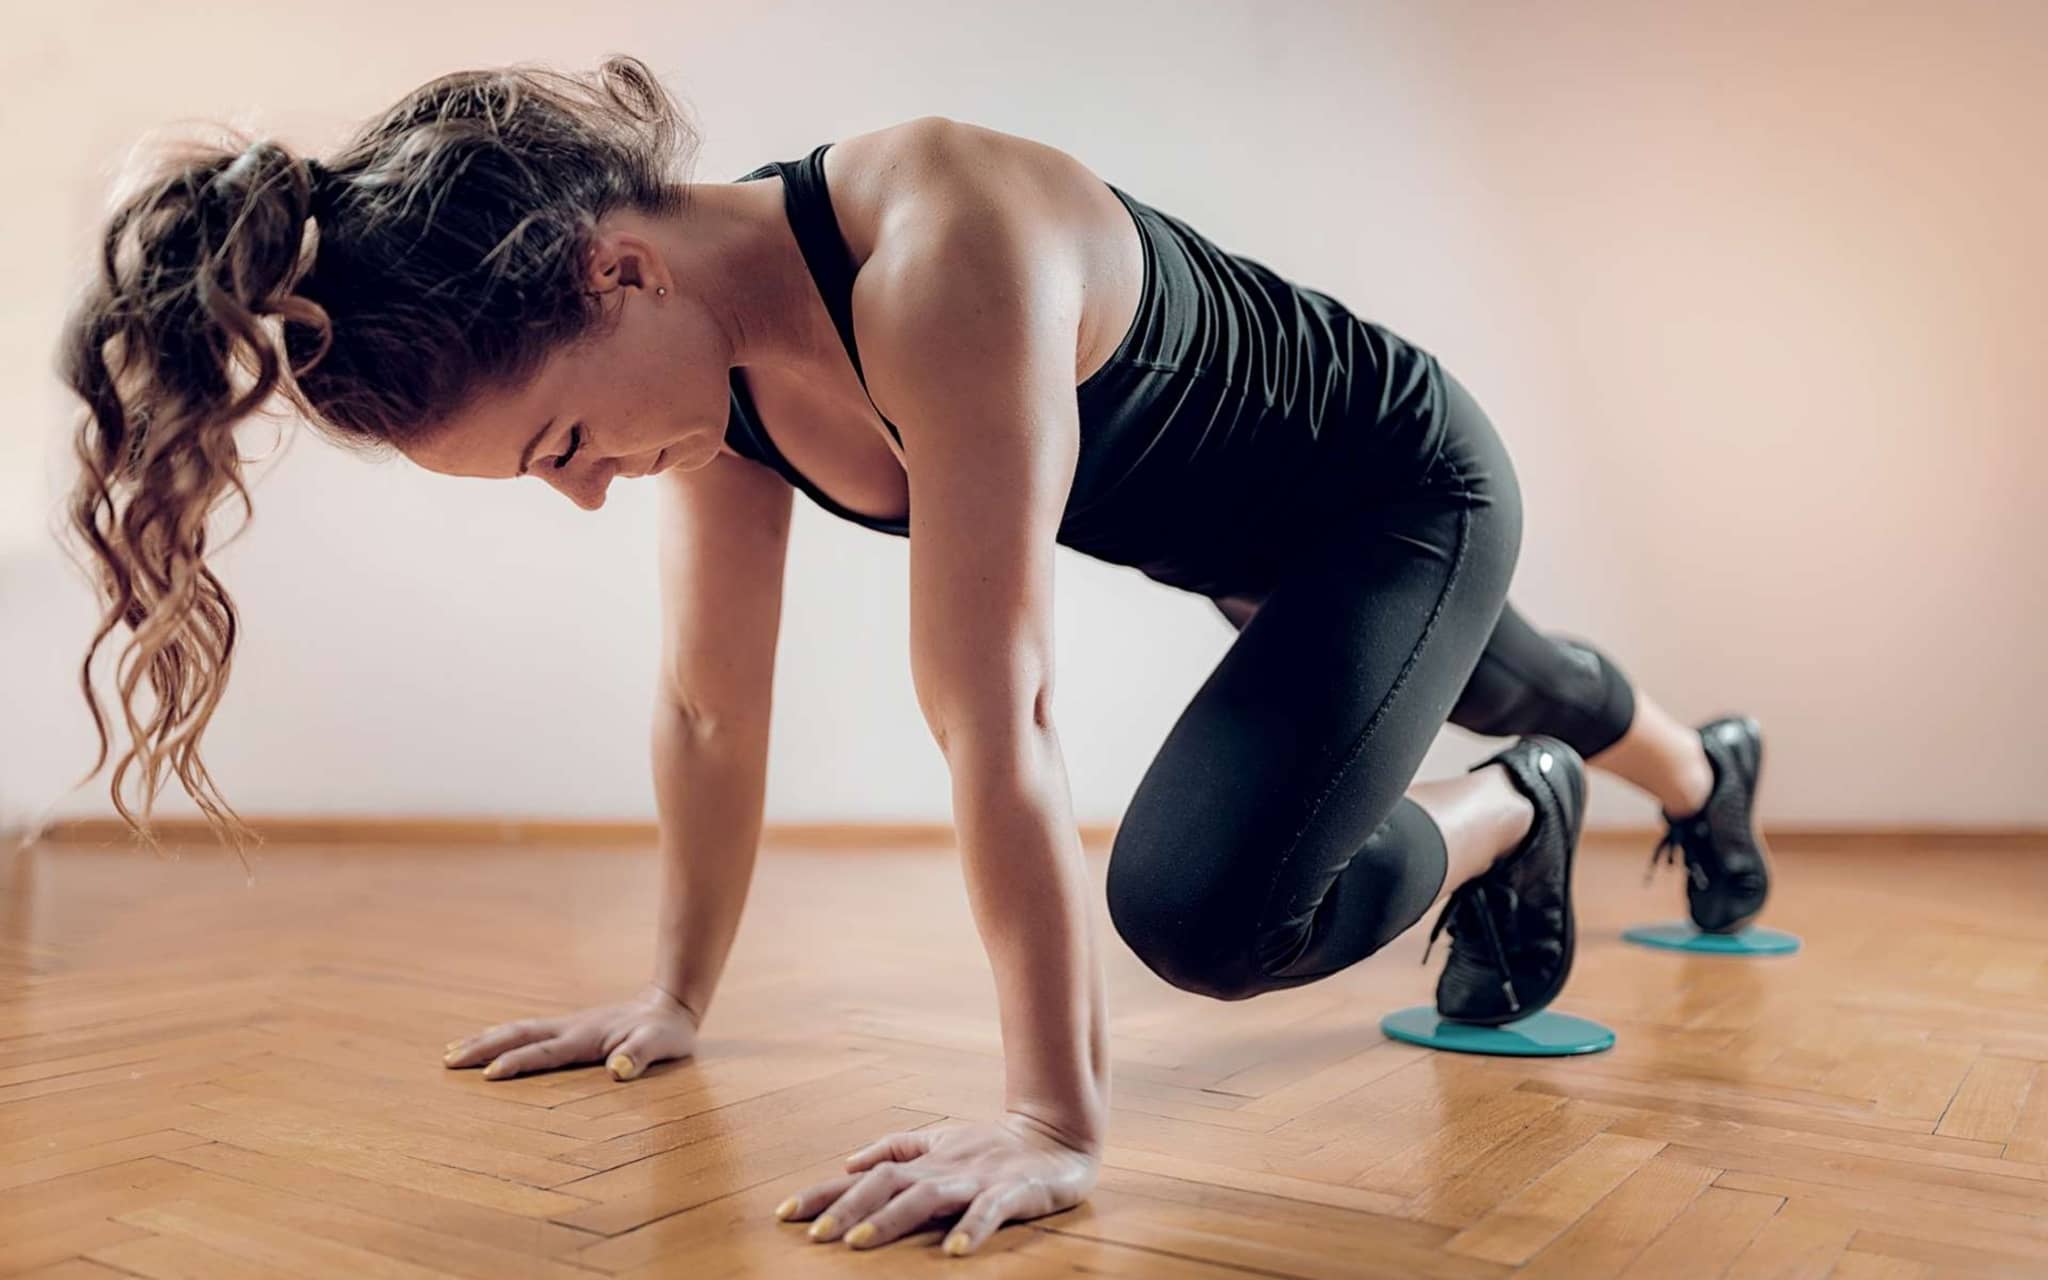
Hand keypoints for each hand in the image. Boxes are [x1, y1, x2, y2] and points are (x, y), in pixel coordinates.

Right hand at [441, 983, 697, 1080]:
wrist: (670, 1004)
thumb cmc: (666, 1032)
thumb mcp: (662, 1045)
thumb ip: (641, 1055)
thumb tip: (618, 1070)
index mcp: (586, 1036)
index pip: (544, 1052)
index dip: (516, 1063)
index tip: (486, 1075)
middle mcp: (569, 1028)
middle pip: (517, 1035)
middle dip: (482, 1047)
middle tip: (446, 1061)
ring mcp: (566, 1025)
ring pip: (516, 1030)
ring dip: (483, 1040)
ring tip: (449, 1052)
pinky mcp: (568, 1028)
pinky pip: (526, 1032)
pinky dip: (500, 1037)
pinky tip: (487, 1044)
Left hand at [777, 1113, 1098, 1256]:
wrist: (1057, 1134)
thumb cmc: (992, 1146)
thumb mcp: (940, 1142)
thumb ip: (897, 1149)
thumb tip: (848, 1161)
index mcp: (923, 1163)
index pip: (863, 1176)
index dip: (824, 1193)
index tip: (784, 1214)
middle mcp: (942, 1169)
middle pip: (886, 1185)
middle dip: (848, 1209)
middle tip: (814, 1235)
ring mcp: (976, 1181)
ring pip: (926, 1197)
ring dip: (890, 1220)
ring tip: (858, 1243)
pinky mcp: (1012, 1192)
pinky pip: (989, 1211)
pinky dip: (970, 1228)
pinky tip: (953, 1252)